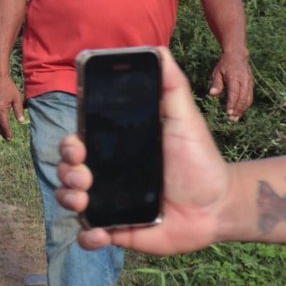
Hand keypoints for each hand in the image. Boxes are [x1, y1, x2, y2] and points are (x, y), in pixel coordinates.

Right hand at [0, 71, 24, 141]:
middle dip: (2, 133)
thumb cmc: (8, 87)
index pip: (4, 124)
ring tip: (3, 133)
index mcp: (1, 109)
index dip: (7, 132)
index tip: (10, 139)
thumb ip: (19, 110)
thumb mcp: (17, 98)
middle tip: (8, 139)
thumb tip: (21, 122)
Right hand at [55, 47, 231, 254]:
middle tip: (83, 172)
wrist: (220, 203)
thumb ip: (171, 84)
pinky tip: (100, 233)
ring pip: (71, 201)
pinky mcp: (118, 232)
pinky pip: (89, 235)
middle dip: (66, 170)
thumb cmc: (199, 158)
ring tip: (85, 200)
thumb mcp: (185, 117)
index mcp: (114, 148)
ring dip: (69, 199)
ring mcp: (109, 204)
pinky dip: (87, 236)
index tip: (77, 144)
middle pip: (67, 170)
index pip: (77, 143)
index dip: (69, 144)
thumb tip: (157, 49)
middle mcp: (106, 175)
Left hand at [208, 49, 253, 120]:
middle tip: (232, 119)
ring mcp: (249, 83)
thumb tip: (212, 95)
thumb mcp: (217, 72)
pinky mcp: (251, 85)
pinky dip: (246, 105)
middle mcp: (244, 81)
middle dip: (238, 110)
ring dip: (243, 110)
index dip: (232, 104)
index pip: (234, 94)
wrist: (238, 56)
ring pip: (248, 99)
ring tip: (236, 118)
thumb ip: (216, 84)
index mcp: (235, 78)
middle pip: (243, 98)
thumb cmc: (224, 65)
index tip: (228, 113)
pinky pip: (250, 97)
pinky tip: (241, 112)